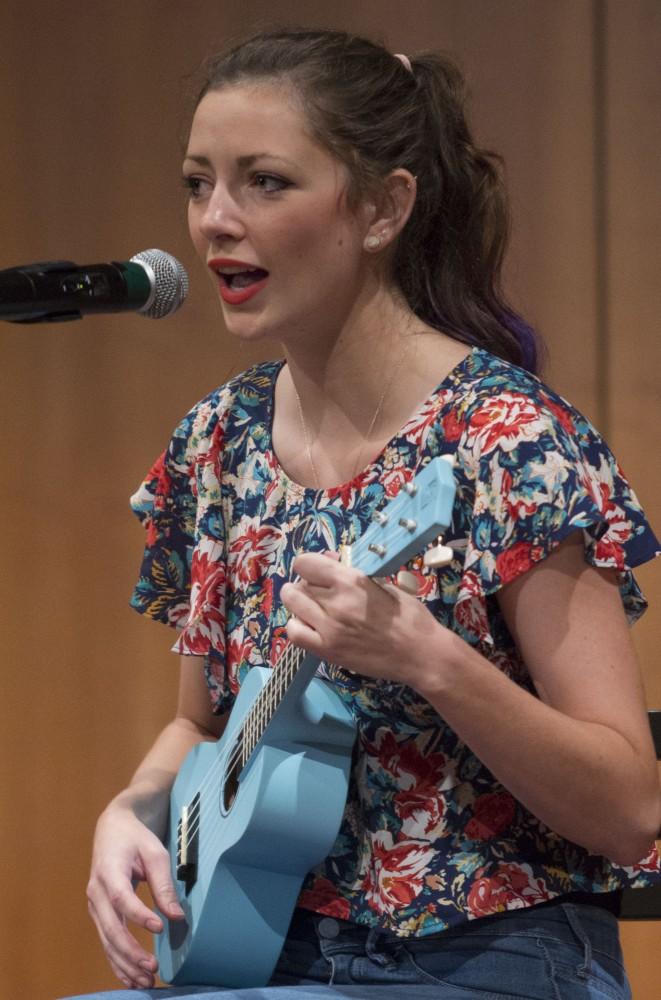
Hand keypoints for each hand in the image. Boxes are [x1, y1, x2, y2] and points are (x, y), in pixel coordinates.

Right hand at [86, 804, 183, 988]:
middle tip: (153, 967)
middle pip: (110, 927)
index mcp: (109, 871)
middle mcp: (96, 892)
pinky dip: (117, 962)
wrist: (112, 829)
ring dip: (125, 963)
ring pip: (106, 941)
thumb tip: (176, 916)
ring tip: (146, 981)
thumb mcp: (155, 852)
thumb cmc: (136, 839)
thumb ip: (163, 884)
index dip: (139, 915)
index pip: (121, 898)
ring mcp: (95, 905)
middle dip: (131, 951)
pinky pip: (106, 942)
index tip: (160, 927)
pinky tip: (131, 978)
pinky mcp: (99, 914)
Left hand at [281, 552, 451, 689]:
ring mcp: (329, 628)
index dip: (310, 564)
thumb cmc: (409, 616)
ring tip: (312, 606)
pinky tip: (309, 625)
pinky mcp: (327, 651)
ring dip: (299, 602)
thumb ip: (354, 575)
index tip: (320, 570)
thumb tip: (331, 562)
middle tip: (320, 590)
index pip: (305, 563)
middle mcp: (335, 602)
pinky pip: (294, 633)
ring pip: (292, 605)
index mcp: (351, 581)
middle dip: (307, 583)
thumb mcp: (385, 584)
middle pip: (299, 584)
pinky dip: (297, 625)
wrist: (421, 654)